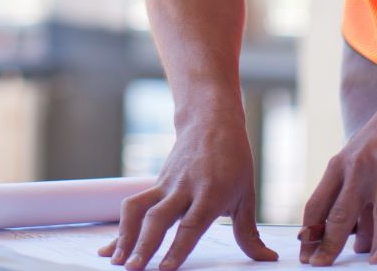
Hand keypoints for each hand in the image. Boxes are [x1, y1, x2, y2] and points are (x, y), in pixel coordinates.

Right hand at [97, 110, 277, 270]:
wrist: (211, 120)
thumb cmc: (233, 158)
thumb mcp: (246, 194)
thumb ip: (248, 232)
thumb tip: (266, 258)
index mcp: (210, 192)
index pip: (191, 225)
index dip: (177, 248)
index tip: (165, 269)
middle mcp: (184, 188)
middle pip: (158, 218)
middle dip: (144, 245)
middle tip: (133, 269)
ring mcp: (166, 184)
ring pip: (138, 208)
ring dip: (125, 235)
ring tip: (116, 261)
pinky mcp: (155, 183)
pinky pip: (134, 205)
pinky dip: (121, 228)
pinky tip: (110, 248)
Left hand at [299, 106, 376, 265]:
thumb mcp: (358, 164)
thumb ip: (354, 201)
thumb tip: (354, 242)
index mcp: (339, 167)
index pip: (317, 205)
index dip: (309, 232)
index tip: (304, 255)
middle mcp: (358, 169)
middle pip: (341, 212)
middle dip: (330, 243)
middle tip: (320, 266)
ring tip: (374, 264)